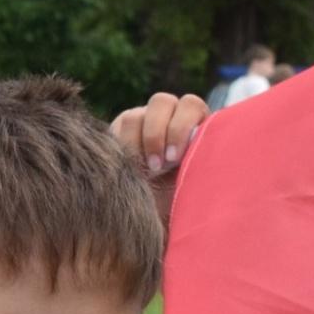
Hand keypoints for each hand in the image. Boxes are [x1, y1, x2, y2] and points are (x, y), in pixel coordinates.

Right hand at [110, 91, 207, 226]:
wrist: (156, 212)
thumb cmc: (182, 199)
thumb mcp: (195, 182)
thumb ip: (197, 162)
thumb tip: (198, 154)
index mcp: (196, 122)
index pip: (190, 104)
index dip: (180, 128)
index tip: (175, 159)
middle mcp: (170, 115)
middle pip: (162, 101)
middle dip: (157, 133)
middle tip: (157, 165)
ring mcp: (144, 120)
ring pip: (135, 116)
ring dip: (136, 144)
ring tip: (141, 171)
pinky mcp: (120, 130)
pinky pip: (115, 128)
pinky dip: (119, 147)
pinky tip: (125, 168)